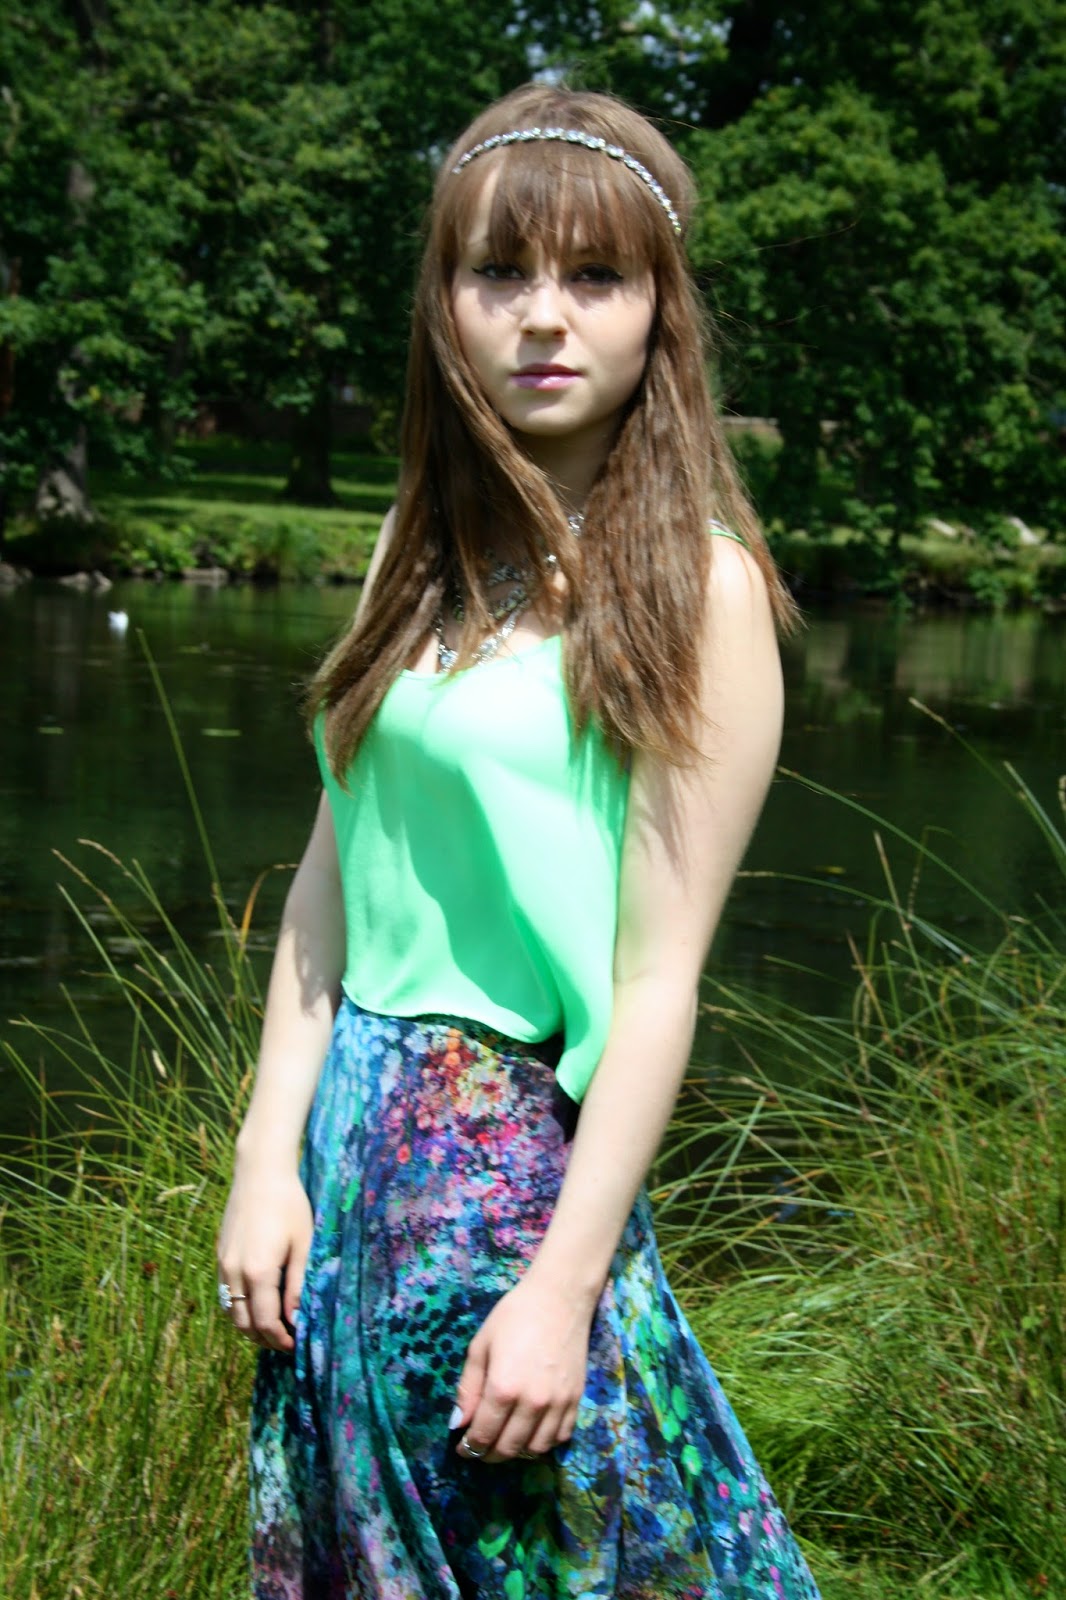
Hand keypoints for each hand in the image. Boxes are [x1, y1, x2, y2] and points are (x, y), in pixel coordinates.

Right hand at [216, 1164, 312, 1352]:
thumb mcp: (303, 1244)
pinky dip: (239, 1307)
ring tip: (273, 1326)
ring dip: (249, 1326)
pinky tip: (258, 1302)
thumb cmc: (289, 1205)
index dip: (280, 1340)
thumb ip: (298, 1284)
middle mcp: (235, 1272)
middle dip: (264, 1339)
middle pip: (244, 1324)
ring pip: (230, 1311)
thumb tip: (297, 1319)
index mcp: (258, 1272)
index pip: (265, 1323)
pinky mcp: (220, 1255)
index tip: (296, 1344)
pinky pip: (225, 1293)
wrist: (260, 1172)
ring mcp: (223, 1264)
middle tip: (286, 1340)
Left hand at [452, 1272, 595, 1463]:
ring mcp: (558, 1404)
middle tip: (480, 1448)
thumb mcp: (481, 1345)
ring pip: (536, 1449)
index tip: (462, 1448)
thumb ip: (468, 1388)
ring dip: (517, 1451)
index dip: (470, 1447)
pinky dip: (544, 1442)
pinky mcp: (576, 1400)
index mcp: (504, 1388)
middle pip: (509, 1448)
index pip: (483, 1435)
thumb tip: (458, 1424)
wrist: (560, 1297)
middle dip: (489, 1454)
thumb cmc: (514, 1316)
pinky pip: (561, 1437)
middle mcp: (533, 1403)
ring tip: (505, 1440)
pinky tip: (532, 1431)